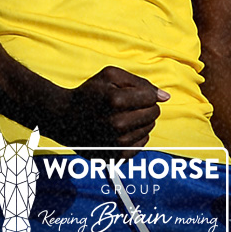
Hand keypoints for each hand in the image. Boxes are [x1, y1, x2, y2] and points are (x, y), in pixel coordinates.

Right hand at [42, 66, 168, 150]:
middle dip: (146, 107)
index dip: (145, 93)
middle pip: (153, 114)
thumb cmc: (89, 93)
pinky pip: (141, 145)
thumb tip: (165, 97)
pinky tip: (125, 130)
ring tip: (125, 116)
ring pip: (149, 129)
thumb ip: (140, 82)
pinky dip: (137, 136)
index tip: (133, 94)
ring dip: (141, 121)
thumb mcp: (110, 75)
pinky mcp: (115, 156)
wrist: (65, 117)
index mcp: (116, 100)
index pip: (151, 98)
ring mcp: (116, 142)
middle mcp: (117, 123)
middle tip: (130, 105)